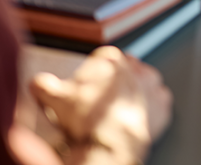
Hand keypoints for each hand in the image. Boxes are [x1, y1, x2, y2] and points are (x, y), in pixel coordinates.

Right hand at [30, 46, 171, 163]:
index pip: (99, 60)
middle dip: (110, 85)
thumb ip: (44, 84)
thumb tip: (37, 83)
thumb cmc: (87, 119)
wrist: (111, 143)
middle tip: (97, 103)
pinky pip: (155, 104)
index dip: (89, 76)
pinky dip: (145, 110)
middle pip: (121, 72)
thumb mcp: (55, 97)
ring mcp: (151, 85)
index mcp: (110, 58)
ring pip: (139, 85)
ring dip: (129, 96)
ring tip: (113, 114)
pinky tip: (131, 120)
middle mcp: (135, 67)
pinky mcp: (162, 104)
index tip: (83, 89)